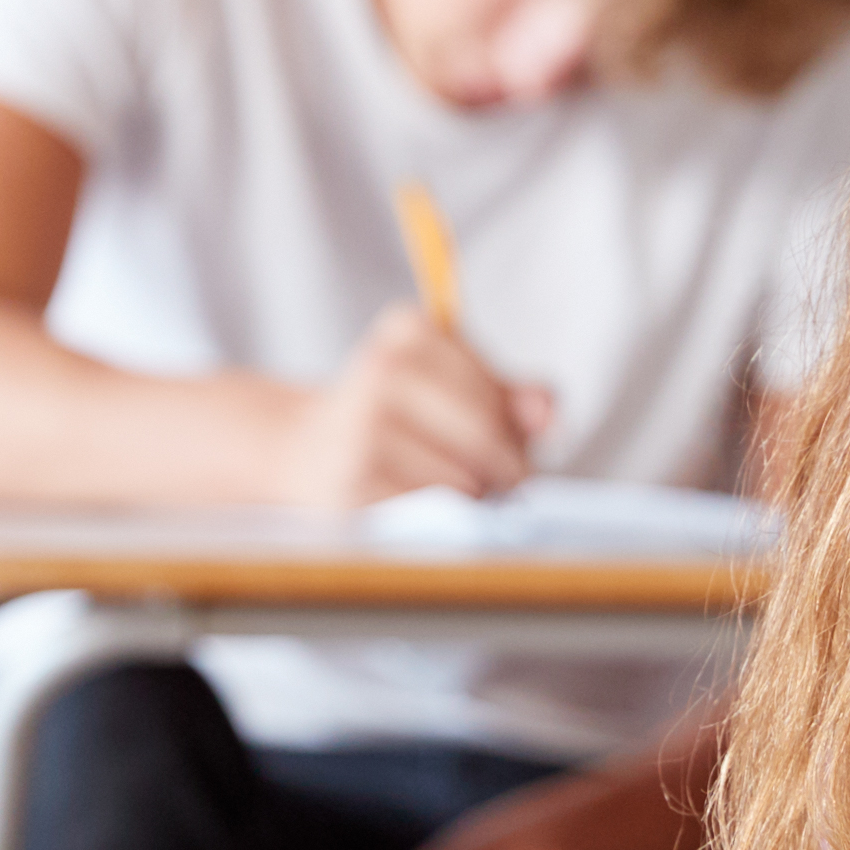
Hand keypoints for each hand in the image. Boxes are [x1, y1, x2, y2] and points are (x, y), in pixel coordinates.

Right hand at [274, 309, 552, 507]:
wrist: (299, 450)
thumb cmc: (393, 418)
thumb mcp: (451, 386)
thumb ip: (510, 396)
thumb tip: (549, 417)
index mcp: (409, 329)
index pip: (496, 393)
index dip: (512, 428)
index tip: (502, 441)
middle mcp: (380, 370)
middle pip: (484, 435)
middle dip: (505, 467)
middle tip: (499, 482)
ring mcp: (360, 427)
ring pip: (463, 480)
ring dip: (471, 498)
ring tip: (448, 490)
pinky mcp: (350, 485)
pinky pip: (429, 514)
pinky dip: (438, 520)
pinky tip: (420, 507)